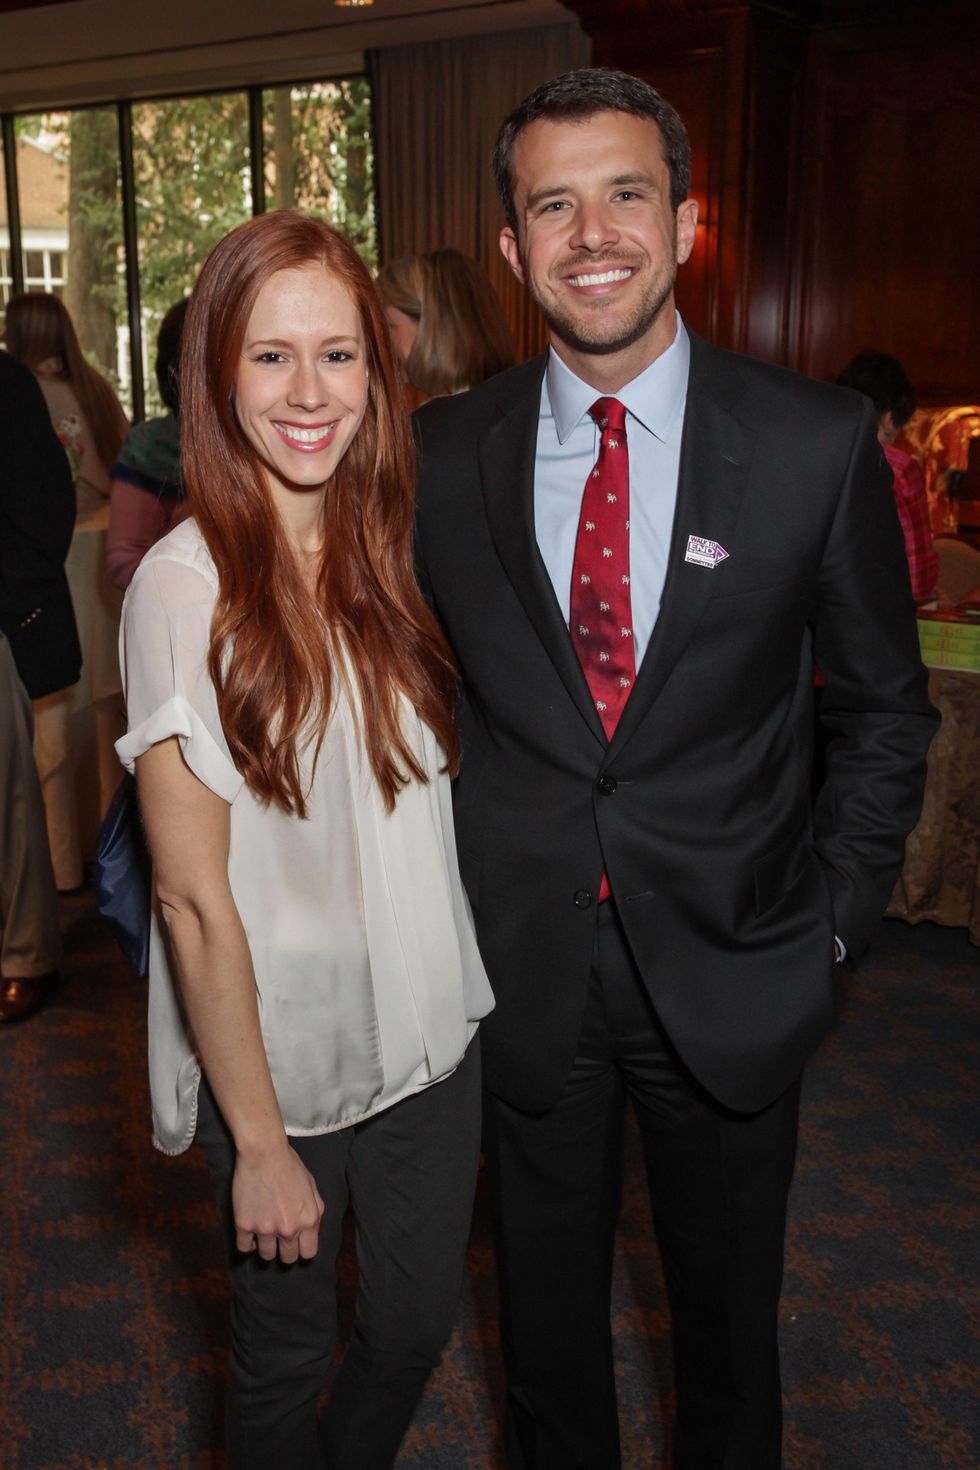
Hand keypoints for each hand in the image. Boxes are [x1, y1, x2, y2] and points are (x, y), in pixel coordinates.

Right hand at [232, 1142, 324, 1264]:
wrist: (264, 1152)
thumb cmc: (289, 1165)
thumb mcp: (312, 1187)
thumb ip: (316, 1211)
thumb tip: (314, 1230)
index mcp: (308, 1220)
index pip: (308, 1253)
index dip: (301, 1249)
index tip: (295, 1245)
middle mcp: (288, 1229)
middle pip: (287, 1258)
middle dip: (284, 1250)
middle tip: (278, 1238)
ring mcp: (265, 1229)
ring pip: (266, 1256)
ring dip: (265, 1247)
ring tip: (264, 1233)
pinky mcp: (244, 1224)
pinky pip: (244, 1248)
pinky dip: (247, 1243)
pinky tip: (250, 1233)